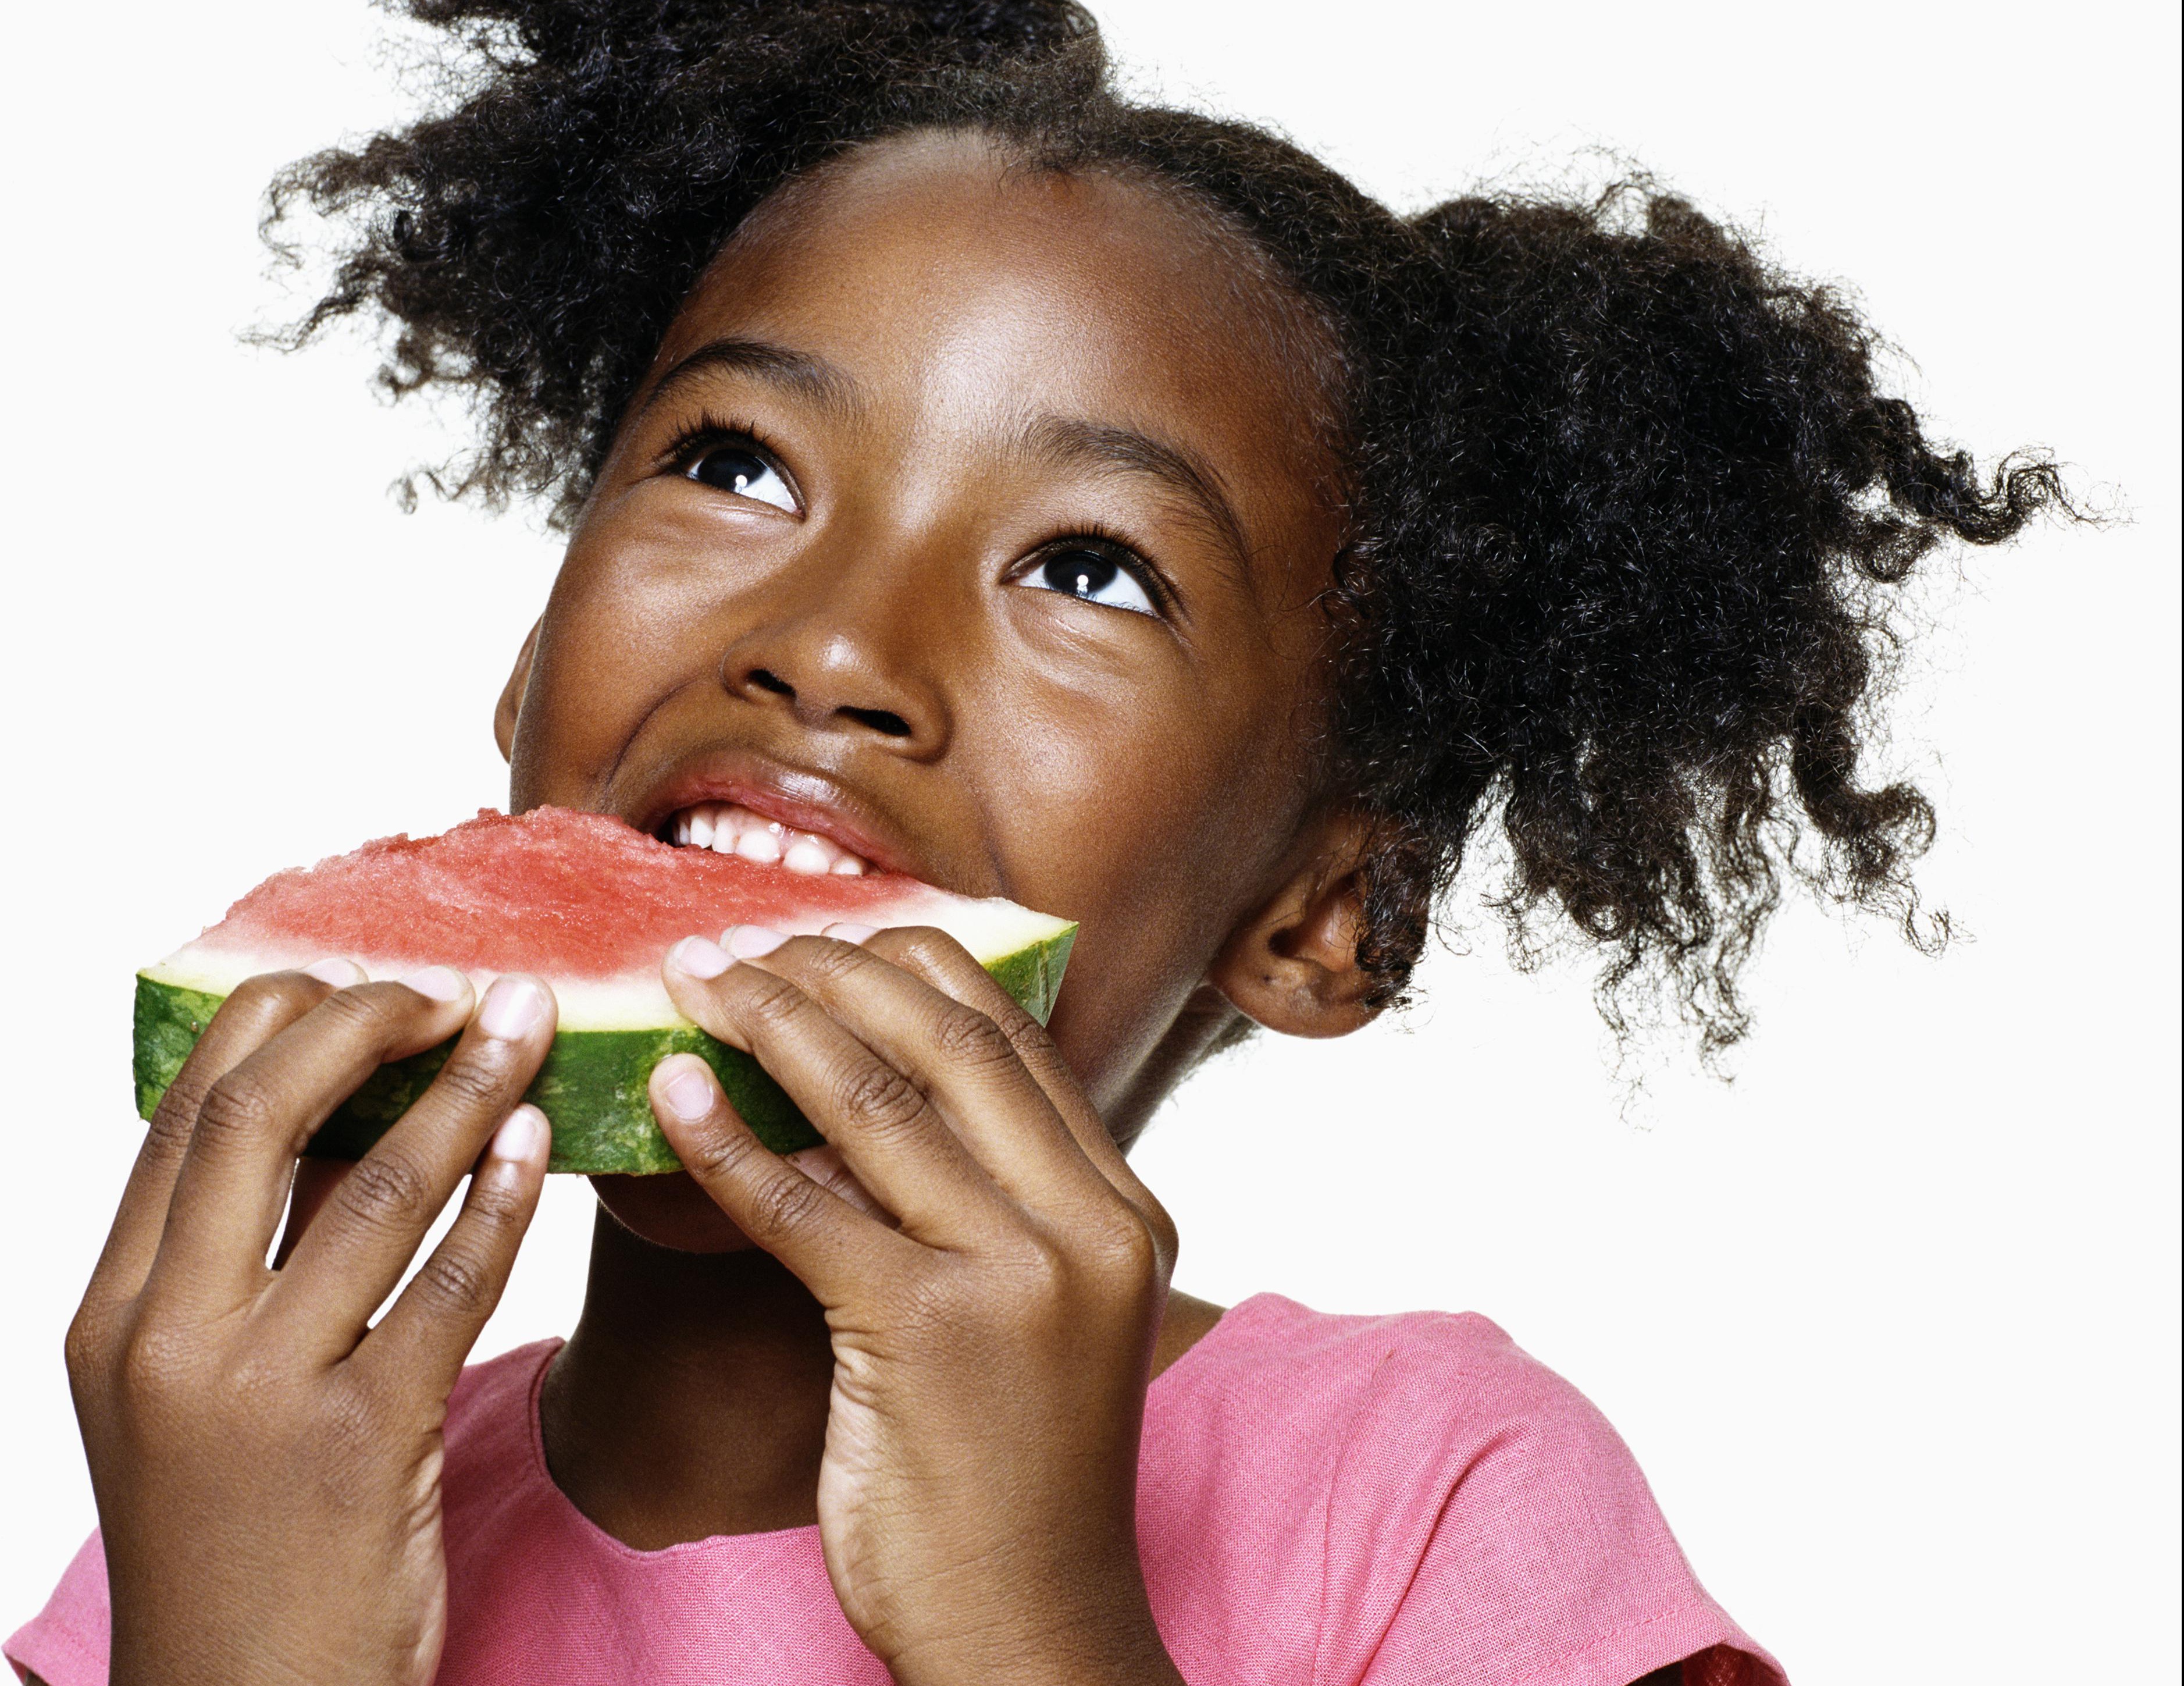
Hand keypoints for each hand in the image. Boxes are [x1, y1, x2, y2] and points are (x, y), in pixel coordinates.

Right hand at [67, 964, 556, 1685]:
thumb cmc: (232, 1542)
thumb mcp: (192, 1393)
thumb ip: (243, 1264)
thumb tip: (337, 1119)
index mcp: (114, 1311)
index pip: (189, 1112)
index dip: (287, 1023)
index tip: (376, 986)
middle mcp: (164, 1337)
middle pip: (262, 1114)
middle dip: (369, 1023)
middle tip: (460, 987)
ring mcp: (255, 1391)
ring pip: (372, 1187)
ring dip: (468, 1089)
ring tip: (531, 1025)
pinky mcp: (357, 1444)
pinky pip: (448, 1286)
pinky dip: (502, 1200)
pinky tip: (543, 1142)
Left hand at [652, 926, 1184, 1685]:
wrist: (1029, 1626)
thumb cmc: (1015, 1473)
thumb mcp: (1037, 1313)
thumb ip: (985, 1203)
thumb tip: (857, 1091)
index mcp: (1123, 1207)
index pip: (1013, 1038)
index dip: (907, 965)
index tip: (820, 936)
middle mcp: (1088, 1223)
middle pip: (949, 1042)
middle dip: (832, 971)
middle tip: (737, 946)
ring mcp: (1018, 1274)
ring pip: (879, 1101)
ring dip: (771, 1024)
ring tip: (694, 983)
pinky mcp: (929, 1330)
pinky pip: (805, 1206)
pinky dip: (727, 1141)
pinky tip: (669, 1095)